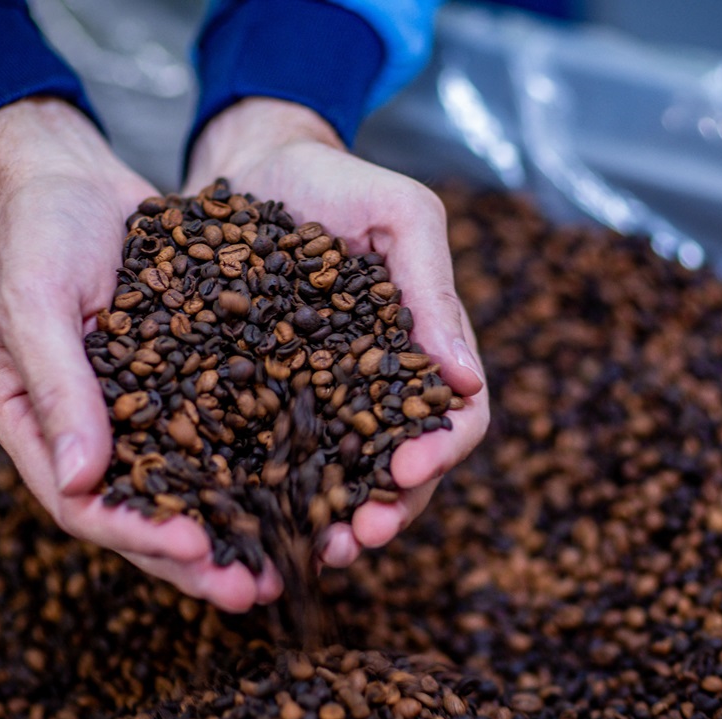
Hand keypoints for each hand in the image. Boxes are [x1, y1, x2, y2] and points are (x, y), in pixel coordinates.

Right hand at [0, 97, 281, 610]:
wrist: (69, 180)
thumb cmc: (35, 234)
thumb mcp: (34, 300)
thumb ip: (57, 386)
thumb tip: (84, 482)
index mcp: (38, 430)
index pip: (86, 505)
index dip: (141, 533)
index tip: (198, 547)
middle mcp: (91, 435)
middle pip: (148, 514)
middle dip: (203, 557)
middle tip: (259, 588)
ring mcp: (139, 413)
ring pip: (192, 486)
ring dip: (239, 525)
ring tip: (296, 559)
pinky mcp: (183, 385)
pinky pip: (222, 434)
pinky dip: (258, 463)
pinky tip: (309, 482)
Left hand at [185, 98, 490, 567]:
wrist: (255, 164)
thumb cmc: (337, 181)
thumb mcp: (400, 215)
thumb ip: (434, 287)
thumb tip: (467, 380)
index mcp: (424, 350)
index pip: (455, 417)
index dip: (441, 450)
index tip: (410, 468)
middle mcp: (378, 387)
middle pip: (403, 469)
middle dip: (390, 510)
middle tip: (360, 537)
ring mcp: (323, 399)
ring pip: (344, 479)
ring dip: (338, 521)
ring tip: (319, 551)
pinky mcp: (265, 400)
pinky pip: (279, 460)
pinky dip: (278, 497)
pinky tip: (260, 524)